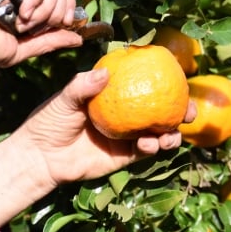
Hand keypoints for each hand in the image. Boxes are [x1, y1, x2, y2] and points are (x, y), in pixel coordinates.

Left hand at [0, 69, 197, 226]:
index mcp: (115, 95)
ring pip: (158, 133)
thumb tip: (104, 73)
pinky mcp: (123, 157)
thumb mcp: (64, 100)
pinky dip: (153, 147)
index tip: (180, 77)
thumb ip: (82, 86)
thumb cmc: (48, 122)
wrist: (40, 158)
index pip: (143, 84)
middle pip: (160, 110)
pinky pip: (144, 151)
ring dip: (171, 133)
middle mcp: (125, 113)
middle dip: (180, 111)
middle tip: (190, 111)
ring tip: (173, 133)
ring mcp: (127, 135)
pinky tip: (152, 144)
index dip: (164, 82)